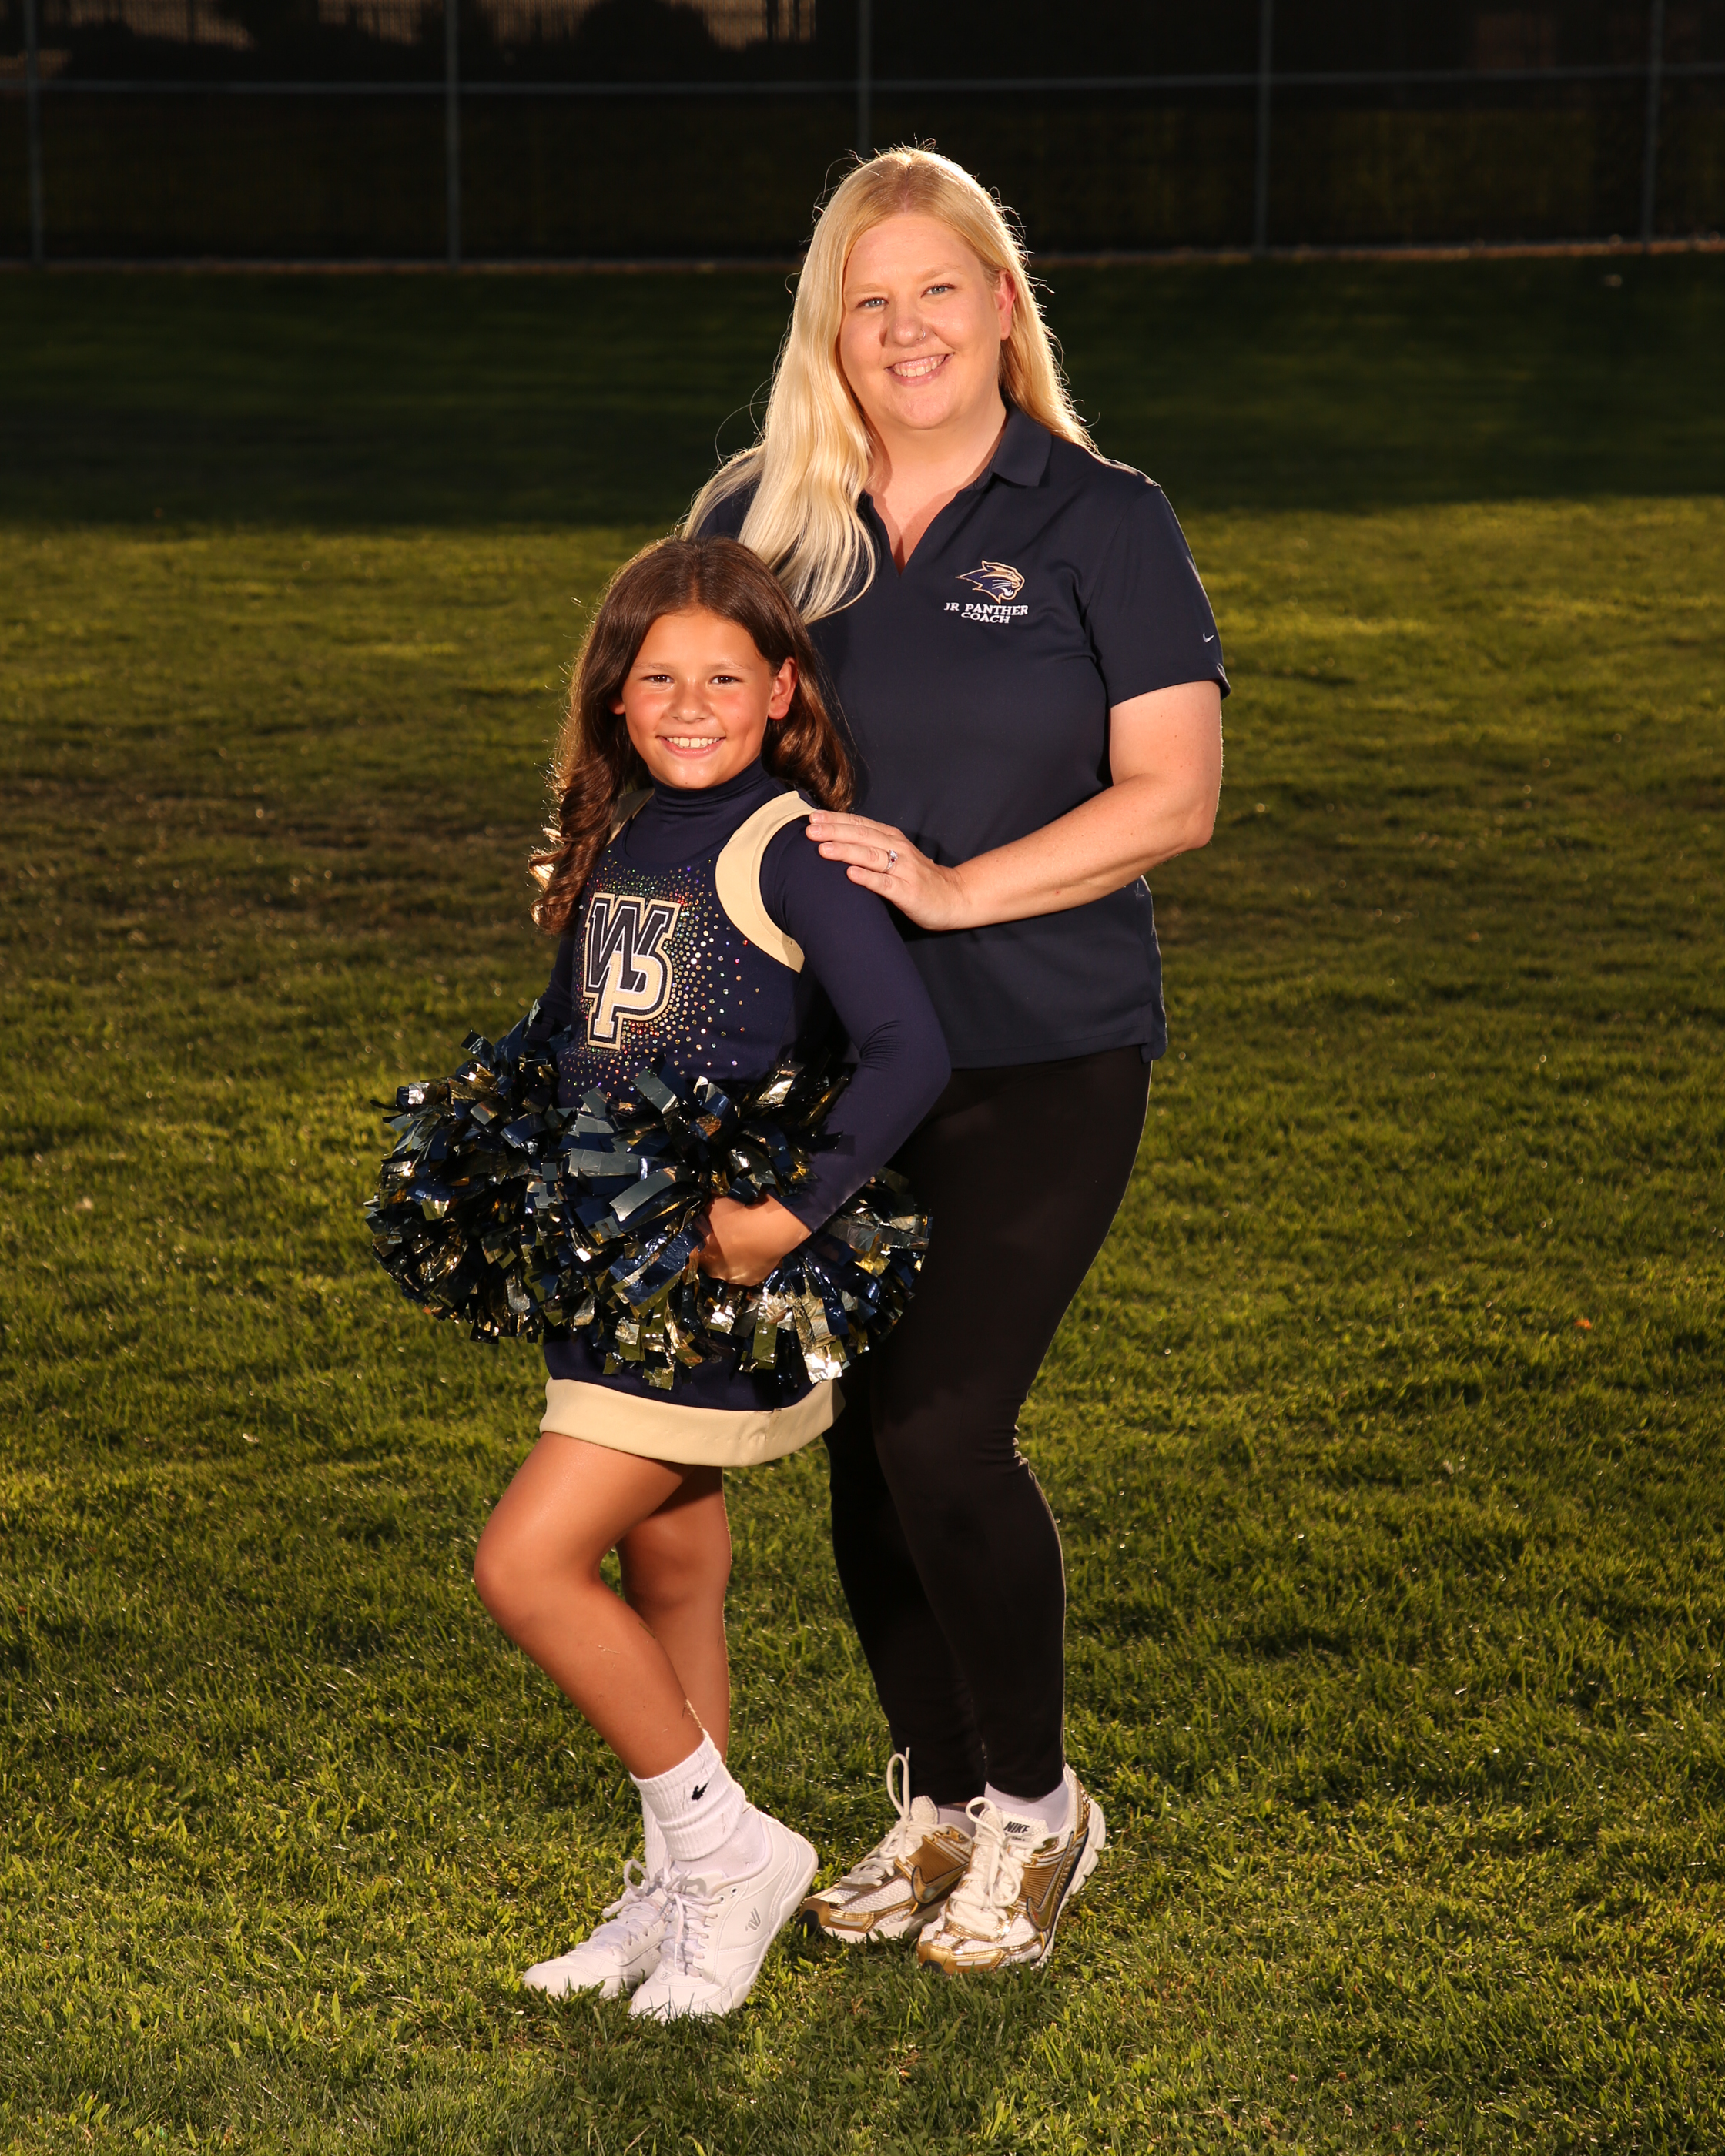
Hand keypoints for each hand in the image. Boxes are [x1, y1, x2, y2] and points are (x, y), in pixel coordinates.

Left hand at [697, 1194, 810, 1285]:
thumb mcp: (713, 1206)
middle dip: (717, 1250)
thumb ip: (704, 1213)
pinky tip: (755, 1249)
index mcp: (701, 1255)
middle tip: (727, 1235)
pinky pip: (748, 1270)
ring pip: (731, 1267)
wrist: (768, 1229)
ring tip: (743, 1242)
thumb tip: (703, 1211)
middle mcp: (715, 1272)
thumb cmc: (736, 1216)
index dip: (700, 1239)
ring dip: (733, 1258)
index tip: (707, 1231)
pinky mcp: (752, 1280)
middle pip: (712, 1261)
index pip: (693, 1249)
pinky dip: (750, 1262)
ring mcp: (735, 1278)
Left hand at [803, 811, 973, 930]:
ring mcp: (904, 870)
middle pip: (862, 836)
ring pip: (871, 856)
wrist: (953, 897)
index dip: (836, 820)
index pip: (860, 824)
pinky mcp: (908, 892)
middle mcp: (898, 849)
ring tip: (822, 849)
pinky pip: (885, 884)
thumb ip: (870, 847)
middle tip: (809, 830)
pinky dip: (867, 878)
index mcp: (892, 838)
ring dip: (846, 851)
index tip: (812, 818)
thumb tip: (834, 840)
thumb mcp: (895, 856)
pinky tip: (851, 875)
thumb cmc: (917, 878)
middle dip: (834, 831)